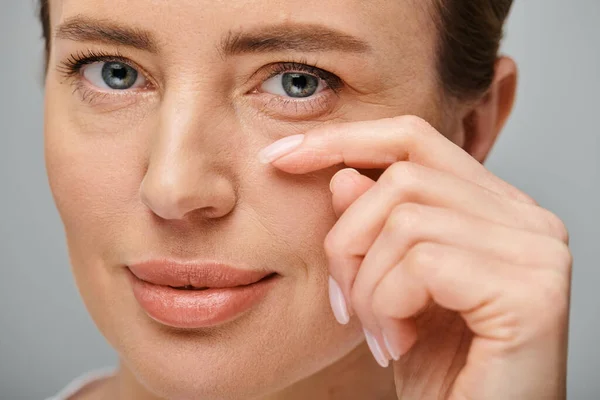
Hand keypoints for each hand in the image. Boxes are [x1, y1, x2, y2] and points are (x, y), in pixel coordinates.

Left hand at [258, 116, 570, 398]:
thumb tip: (345, 174)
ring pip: (404, 219)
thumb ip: (375, 226)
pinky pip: (421, 262)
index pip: (414, 140)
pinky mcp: (530, 293)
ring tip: (379, 332)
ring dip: (367, 285)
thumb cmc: (439, 370)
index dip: (342, 139)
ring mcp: (537, 253)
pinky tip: (399, 345)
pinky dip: (388, 306)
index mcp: (498, 211)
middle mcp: (529, 221)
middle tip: (344, 303)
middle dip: (348, 241)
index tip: (279, 155)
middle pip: (401, 178)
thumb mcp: (390, 289)